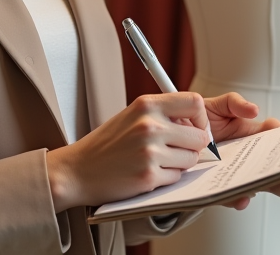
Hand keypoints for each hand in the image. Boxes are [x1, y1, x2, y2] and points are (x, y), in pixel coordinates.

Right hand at [46, 93, 210, 211]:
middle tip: (177, 149)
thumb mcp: (132, 115)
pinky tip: (148, 173)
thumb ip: (162, 113)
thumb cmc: (106, 144)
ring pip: (191, 159)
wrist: (78, 170)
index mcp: (146, 105)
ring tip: (158, 161)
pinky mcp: (148, 176)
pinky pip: (177, 177)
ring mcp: (149, 152)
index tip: (196, 127)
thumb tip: (195, 121)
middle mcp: (149, 125)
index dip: (201, 118)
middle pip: (199, 135)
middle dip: (193, 145)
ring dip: (180, 163)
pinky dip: (167, 178)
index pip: (195, 101)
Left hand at [203, 92, 279, 210]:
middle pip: (277, 166)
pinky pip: (232, 196)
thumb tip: (253, 110)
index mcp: (252, 136)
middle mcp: (248, 156)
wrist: (172, 135)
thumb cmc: (196, 119)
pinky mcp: (219, 186)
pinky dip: (239, 198)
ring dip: (276, 186)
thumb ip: (235, 103)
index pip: (277, 140)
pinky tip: (242, 197)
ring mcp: (235, 173)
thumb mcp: (216, 104)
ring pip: (262, 184)